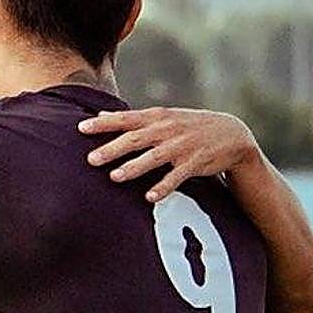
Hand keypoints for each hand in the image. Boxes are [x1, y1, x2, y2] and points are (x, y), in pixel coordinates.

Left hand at [81, 107, 259, 202]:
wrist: (231, 133)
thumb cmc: (187, 126)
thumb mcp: (162, 117)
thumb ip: (131, 119)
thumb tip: (99, 115)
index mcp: (156, 117)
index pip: (125, 119)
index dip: (103, 124)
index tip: (81, 128)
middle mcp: (167, 130)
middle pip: (135, 139)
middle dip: (113, 149)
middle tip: (91, 159)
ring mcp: (181, 146)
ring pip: (154, 157)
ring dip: (134, 167)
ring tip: (114, 177)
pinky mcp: (194, 163)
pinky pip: (176, 176)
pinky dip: (164, 186)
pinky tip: (149, 197)